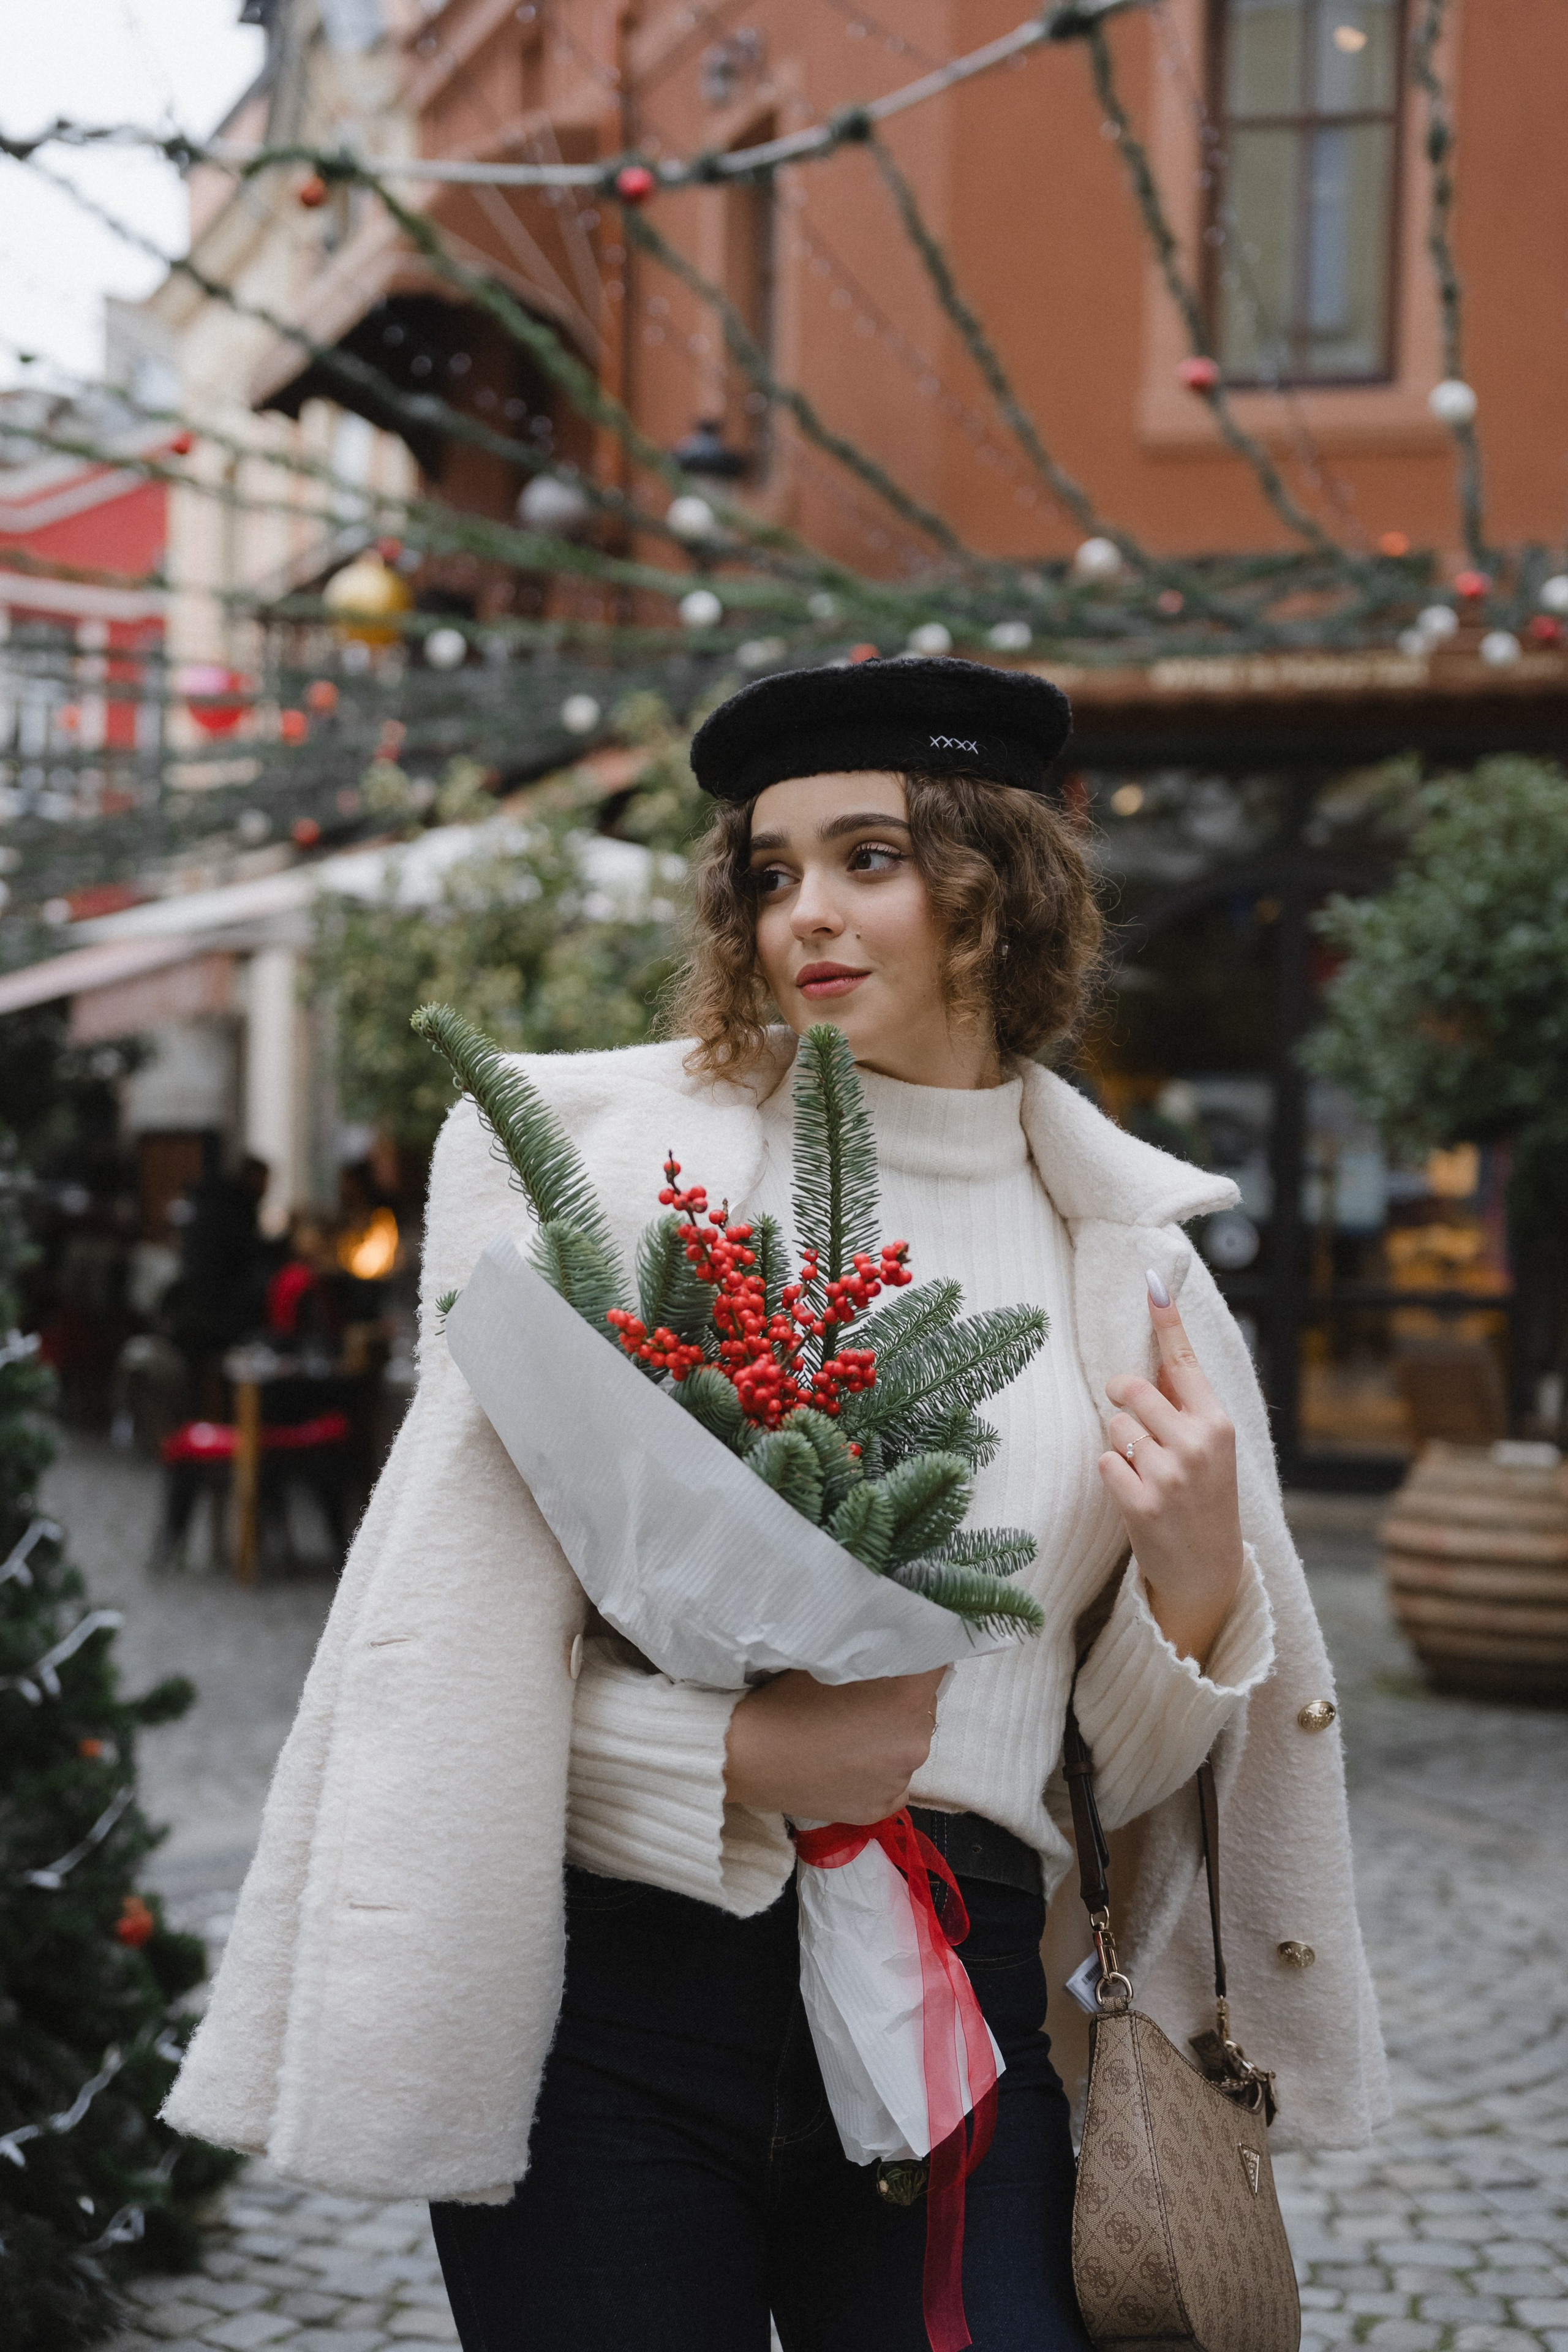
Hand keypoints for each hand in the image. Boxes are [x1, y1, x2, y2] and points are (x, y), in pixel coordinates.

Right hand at [724, 1668, 944, 1823]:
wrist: (744, 1757)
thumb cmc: (785, 1699)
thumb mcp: (836, 1660)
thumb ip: (876, 1654)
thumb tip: (900, 1644)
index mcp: (909, 1699)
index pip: (935, 1664)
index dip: (917, 1656)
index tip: (898, 1655)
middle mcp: (916, 1743)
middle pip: (922, 1708)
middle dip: (901, 1698)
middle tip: (863, 1695)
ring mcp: (900, 1782)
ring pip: (906, 1745)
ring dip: (888, 1736)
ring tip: (846, 1733)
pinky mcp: (881, 1810)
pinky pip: (892, 1781)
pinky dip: (876, 1771)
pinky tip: (844, 1763)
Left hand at [1098, 1273, 1244, 1667]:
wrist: (1208, 1570)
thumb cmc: (1203, 1496)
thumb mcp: (1207, 1448)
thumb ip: (1183, 1404)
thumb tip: (1153, 1354)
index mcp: (1217, 1423)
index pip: (1184, 1362)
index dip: (1166, 1321)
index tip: (1153, 1283)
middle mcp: (1197, 1444)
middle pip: (1131, 1390)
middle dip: (1122, 1400)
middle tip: (1135, 1424)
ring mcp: (1170, 1475)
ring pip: (1114, 1427)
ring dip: (1120, 1445)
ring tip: (1147, 1473)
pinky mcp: (1142, 1504)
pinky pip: (1104, 1462)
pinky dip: (1113, 1474)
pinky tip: (1136, 1494)